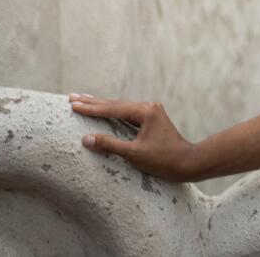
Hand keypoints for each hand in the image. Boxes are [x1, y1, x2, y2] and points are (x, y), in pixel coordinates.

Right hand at [68, 92, 197, 183]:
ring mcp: (151, 111)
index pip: (112, 109)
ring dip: (101, 105)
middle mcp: (148, 107)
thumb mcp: (134, 154)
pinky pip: (127, 112)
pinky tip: (104, 110)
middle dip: (93, 102)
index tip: (73, 104)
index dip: (91, 108)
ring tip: (83, 100)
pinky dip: (112, 111)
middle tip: (72, 97)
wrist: (187, 162)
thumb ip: (110, 145)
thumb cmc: (163, 160)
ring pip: (120, 107)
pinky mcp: (151, 118)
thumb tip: (86, 138)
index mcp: (145, 112)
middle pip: (115, 104)